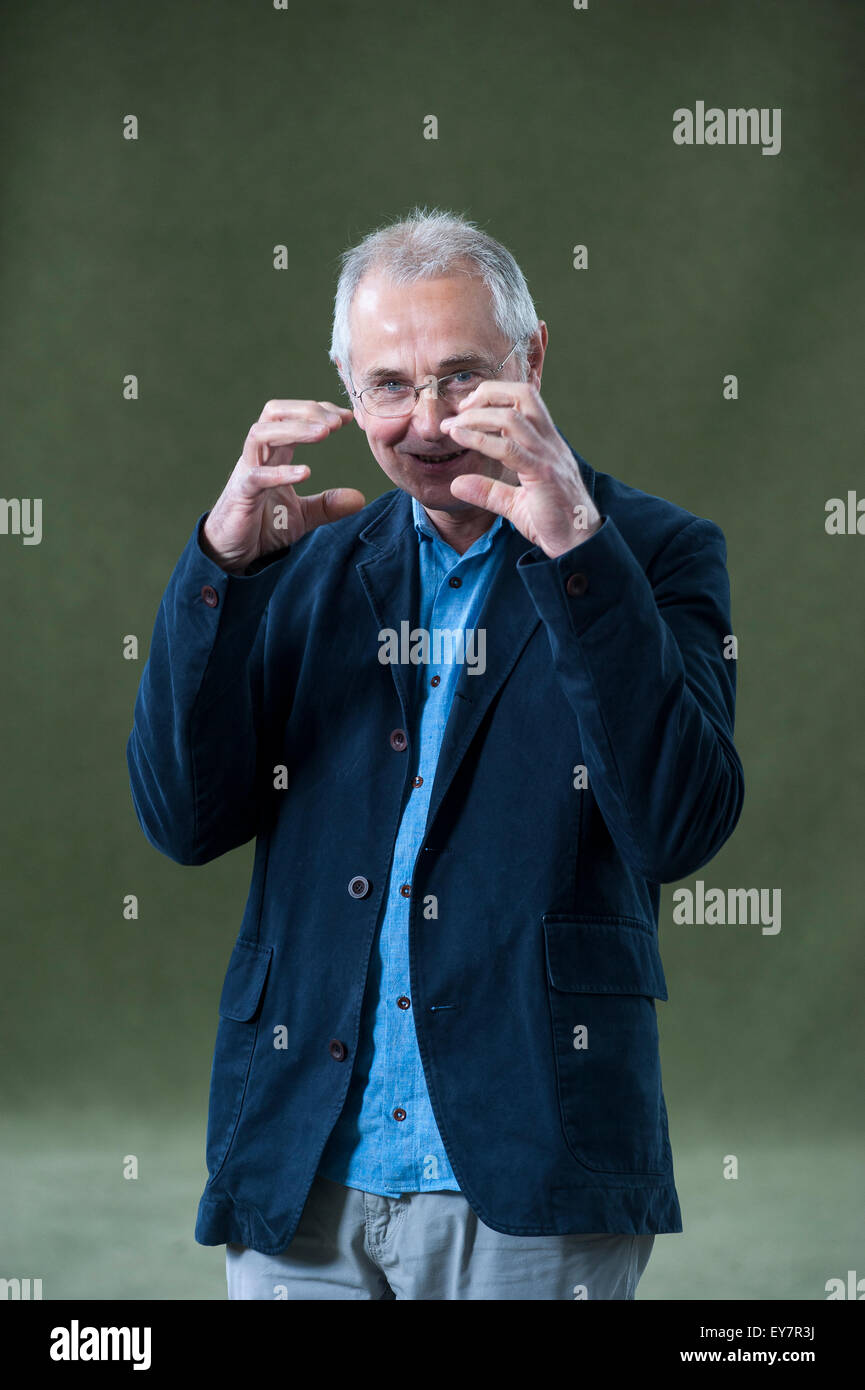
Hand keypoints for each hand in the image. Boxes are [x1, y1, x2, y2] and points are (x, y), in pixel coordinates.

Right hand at [201, 400, 364, 572]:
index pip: (293, 417)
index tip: (348, 417)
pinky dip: (280, 472)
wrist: (232, 552)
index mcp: (274, 454)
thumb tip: (360, 498)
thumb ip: (328, 505)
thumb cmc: (263, 527)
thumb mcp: (303, 516)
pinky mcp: (240, 494)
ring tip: (324, 433)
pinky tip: (306, 472)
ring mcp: (247, 472)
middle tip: (338, 422)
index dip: (319, 411)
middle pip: (275, 414)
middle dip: (307, 411)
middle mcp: (258, 456)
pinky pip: (257, 476)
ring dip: (294, 429)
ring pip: (262, 434)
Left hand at [441, 381, 600, 557]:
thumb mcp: (515, 504)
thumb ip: (488, 491)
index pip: (525, 400)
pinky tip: (460, 439)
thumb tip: (456, 484)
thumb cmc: (553, 522)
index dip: (495, 395)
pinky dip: (480, 439)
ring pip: (512, 418)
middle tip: (458, 411)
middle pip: (523, 396)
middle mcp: (550, 443)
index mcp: (547, 443)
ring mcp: (548, 457)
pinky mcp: (543, 475)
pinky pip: (509, 449)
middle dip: (487, 394)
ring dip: (476, 417)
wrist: (579, 544)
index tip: (467, 409)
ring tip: (452, 426)